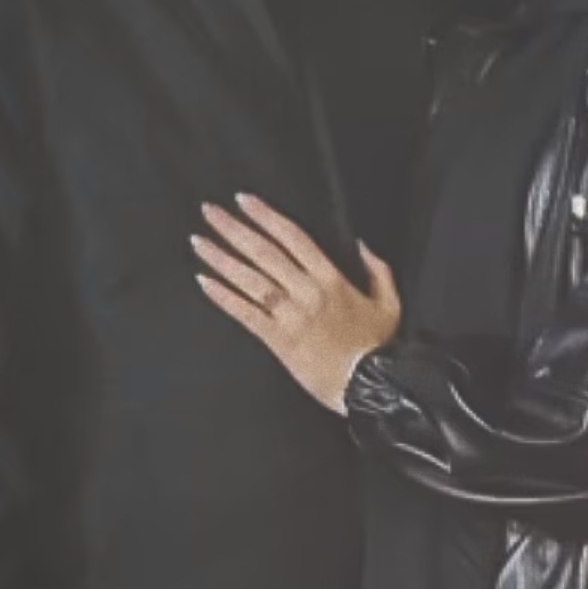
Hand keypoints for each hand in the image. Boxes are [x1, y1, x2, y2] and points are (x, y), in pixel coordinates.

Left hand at [192, 194, 401, 412]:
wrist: (369, 387)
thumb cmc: (377, 348)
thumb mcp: (389, 304)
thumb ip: (378, 270)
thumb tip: (364, 244)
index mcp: (331, 279)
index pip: (293, 237)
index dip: (266, 216)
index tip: (245, 201)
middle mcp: (307, 291)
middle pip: (265, 252)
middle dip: (234, 229)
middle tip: (210, 211)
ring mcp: (291, 315)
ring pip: (250, 279)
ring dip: (221, 258)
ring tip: (199, 241)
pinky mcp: (278, 339)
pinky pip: (245, 314)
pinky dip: (224, 296)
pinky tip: (204, 282)